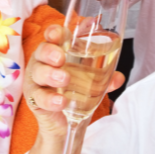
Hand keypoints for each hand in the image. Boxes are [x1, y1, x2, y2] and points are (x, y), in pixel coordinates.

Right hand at [22, 25, 124, 139]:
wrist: (65, 121)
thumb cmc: (75, 90)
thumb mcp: (92, 80)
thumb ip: (105, 76)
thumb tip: (119, 77)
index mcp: (57, 50)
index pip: (53, 36)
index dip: (55, 32)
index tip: (60, 34)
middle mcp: (43, 62)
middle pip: (41, 51)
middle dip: (50, 52)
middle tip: (61, 58)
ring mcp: (36, 80)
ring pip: (38, 73)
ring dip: (51, 74)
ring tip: (65, 79)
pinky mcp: (34, 99)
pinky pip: (39, 98)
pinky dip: (50, 99)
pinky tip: (60, 101)